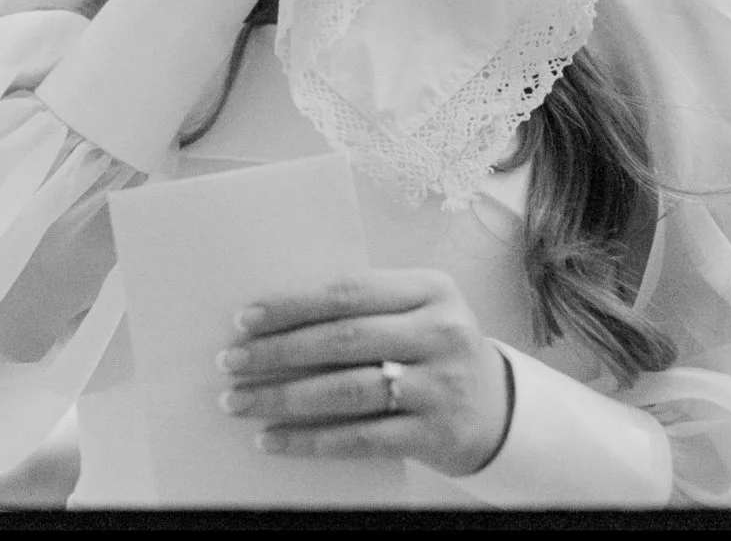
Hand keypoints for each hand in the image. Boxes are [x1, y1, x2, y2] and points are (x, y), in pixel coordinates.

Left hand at [217, 269, 511, 478]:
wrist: (500, 410)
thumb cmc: (436, 352)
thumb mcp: (417, 313)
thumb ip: (364, 308)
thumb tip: (275, 320)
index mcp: (431, 289)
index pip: (348, 292)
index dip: (291, 305)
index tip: (245, 319)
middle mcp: (440, 333)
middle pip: (342, 339)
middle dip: (276, 352)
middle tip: (231, 361)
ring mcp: (440, 386)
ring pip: (346, 390)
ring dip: (283, 398)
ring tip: (239, 401)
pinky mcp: (434, 434)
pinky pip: (359, 438)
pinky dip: (309, 440)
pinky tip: (272, 439)